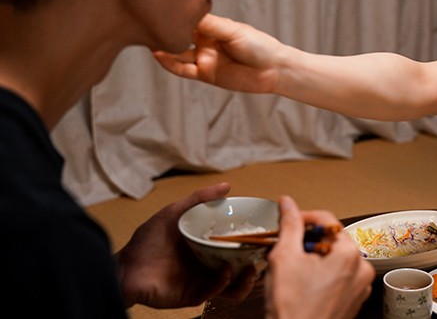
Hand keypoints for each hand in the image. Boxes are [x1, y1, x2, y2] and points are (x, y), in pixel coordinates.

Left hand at [116, 182, 257, 308]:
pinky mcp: (193, 296)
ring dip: (245, 280)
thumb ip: (199, 199)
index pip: (237, 246)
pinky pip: (214, 291)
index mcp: (209, 247)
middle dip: (255, 264)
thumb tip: (227, 186)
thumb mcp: (175, 213)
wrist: (125, 268)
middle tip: (263, 255)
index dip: (252, 243)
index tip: (266, 235)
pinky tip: (224, 271)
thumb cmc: (148, 240)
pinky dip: (222, 282)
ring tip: (251, 269)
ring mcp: (203, 281)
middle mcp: (210, 265)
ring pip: (233, 286)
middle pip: (241, 268)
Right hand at [153, 13, 281, 92]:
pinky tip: (159, 56)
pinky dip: (170, 64)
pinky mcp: (206, 74)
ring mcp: (204, 58)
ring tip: (148, 40)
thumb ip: (209, 25)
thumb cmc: (258, 45)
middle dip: (165, 30)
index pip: (189, 18)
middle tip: (146, 22)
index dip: (174, 13)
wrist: (273, 69)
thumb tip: (186, 13)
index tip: (158, 4)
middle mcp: (205, 41)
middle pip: (179, 35)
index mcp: (213, 26)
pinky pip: (183, 70)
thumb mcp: (232, 32)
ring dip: (163, 48)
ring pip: (177, 53)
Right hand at [264, 196, 374, 318]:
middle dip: (308, 240)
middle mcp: (360, 269)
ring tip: (292, 268)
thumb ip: (289, 226)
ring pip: (334, 258)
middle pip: (332, 239)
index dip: (303, 218)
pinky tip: (303, 283)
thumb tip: (288, 205)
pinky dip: (321, 274)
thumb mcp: (285, 257)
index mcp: (349, 254)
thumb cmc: (293, 308)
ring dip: (314, 257)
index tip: (288, 221)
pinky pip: (338, 277)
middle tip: (287, 247)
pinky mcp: (353, 300)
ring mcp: (359, 287)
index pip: (326, 220)